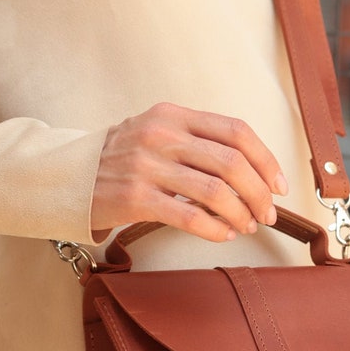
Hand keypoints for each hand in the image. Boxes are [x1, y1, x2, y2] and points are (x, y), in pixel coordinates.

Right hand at [89, 101, 288, 243]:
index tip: (279, 184)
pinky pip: (188, 217)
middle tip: (267, 214)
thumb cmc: (122, 159)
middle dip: (259, 193)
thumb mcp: (157, 133)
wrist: (69, 176)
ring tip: (246, 226)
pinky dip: (214, 229)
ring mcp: (146, 166)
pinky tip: (222, 235)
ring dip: (240, 214)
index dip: (266, 160)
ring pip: (215, 192)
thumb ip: (198, 143)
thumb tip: (253, 174)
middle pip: (232, 162)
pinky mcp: (134, 198)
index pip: (236, 131)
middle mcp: (161, 135)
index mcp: (173, 115)